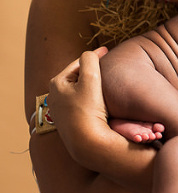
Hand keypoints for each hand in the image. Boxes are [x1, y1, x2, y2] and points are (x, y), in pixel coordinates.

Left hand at [47, 47, 110, 167]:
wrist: (86, 142)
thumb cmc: (88, 110)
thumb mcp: (90, 78)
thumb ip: (90, 59)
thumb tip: (92, 53)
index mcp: (56, 82)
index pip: (79, 63)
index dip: (94, 56)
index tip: (108, 51)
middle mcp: (54, 95)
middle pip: (78, 76)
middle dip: (91, 71)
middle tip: (107, 67)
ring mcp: (60, 109)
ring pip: (79, 90)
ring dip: (91, 85)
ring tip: (105, 84)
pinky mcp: (68, 121)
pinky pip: (81, 102)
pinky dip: (90, 98)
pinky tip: (100, 101)